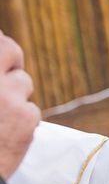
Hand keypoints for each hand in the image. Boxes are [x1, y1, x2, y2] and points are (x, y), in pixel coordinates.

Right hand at [0, 32, 40, 177]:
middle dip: (9, 58)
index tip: (1, 52)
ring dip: (14, 93)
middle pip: (10, 50)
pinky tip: (4, 133)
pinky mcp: (25, 119)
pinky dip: (21, 119)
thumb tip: (4, 51)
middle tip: (5, 68)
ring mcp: (7, 97)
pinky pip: (30, 110)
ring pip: (22, 82)